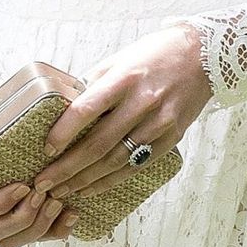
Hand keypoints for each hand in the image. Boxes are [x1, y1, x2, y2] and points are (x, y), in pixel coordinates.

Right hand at [0, 93, 78, 246]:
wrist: (10, 152)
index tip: (22, 185)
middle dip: (21, 218)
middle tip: (43, 194)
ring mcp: (4, 224)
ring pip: (14, 242)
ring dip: (38, 227)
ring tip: (58, 201)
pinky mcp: (27, 228)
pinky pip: (40, 241)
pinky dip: (57, 231)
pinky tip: (72, 212)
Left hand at [32, 25, 210, 203]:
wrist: (202, 56)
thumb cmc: (153, 55)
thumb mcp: (118, 60)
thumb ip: (93, 85)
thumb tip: (64, 109)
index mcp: (123, 79)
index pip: (86, 110)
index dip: (63, 132)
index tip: (46, 150)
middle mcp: (141, 103)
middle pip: (98, 143)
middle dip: (67, 167)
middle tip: (43, 183)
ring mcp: (158, 123)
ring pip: (116, 160)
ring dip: (86, 180)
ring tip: (62, 191)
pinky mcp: (171, 138)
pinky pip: (136, 165)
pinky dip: (112, 180)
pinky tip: (92, 188)